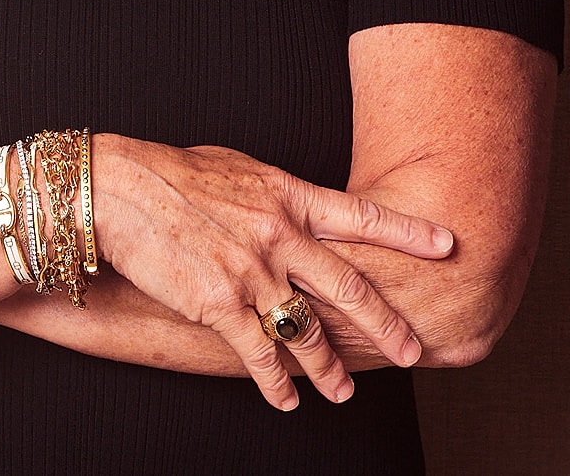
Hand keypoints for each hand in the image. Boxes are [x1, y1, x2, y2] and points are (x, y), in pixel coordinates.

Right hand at [91, 137, 453, 410]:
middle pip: (348, 286)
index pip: (359, 214)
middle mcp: (278, 234)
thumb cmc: (174, 173)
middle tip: (413, 350)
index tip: (448, 244)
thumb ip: (277, 195)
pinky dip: (276, 383)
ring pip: (307, 330)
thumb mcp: (239, 169)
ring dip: (329, 368)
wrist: (121, 189)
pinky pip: (260, 354)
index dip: (406, 232)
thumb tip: (301, 209)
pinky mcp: (221, 304)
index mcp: (286, 194)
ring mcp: (252, 271)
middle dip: (385, 323)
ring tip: (342, 393)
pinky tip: (287, 399)